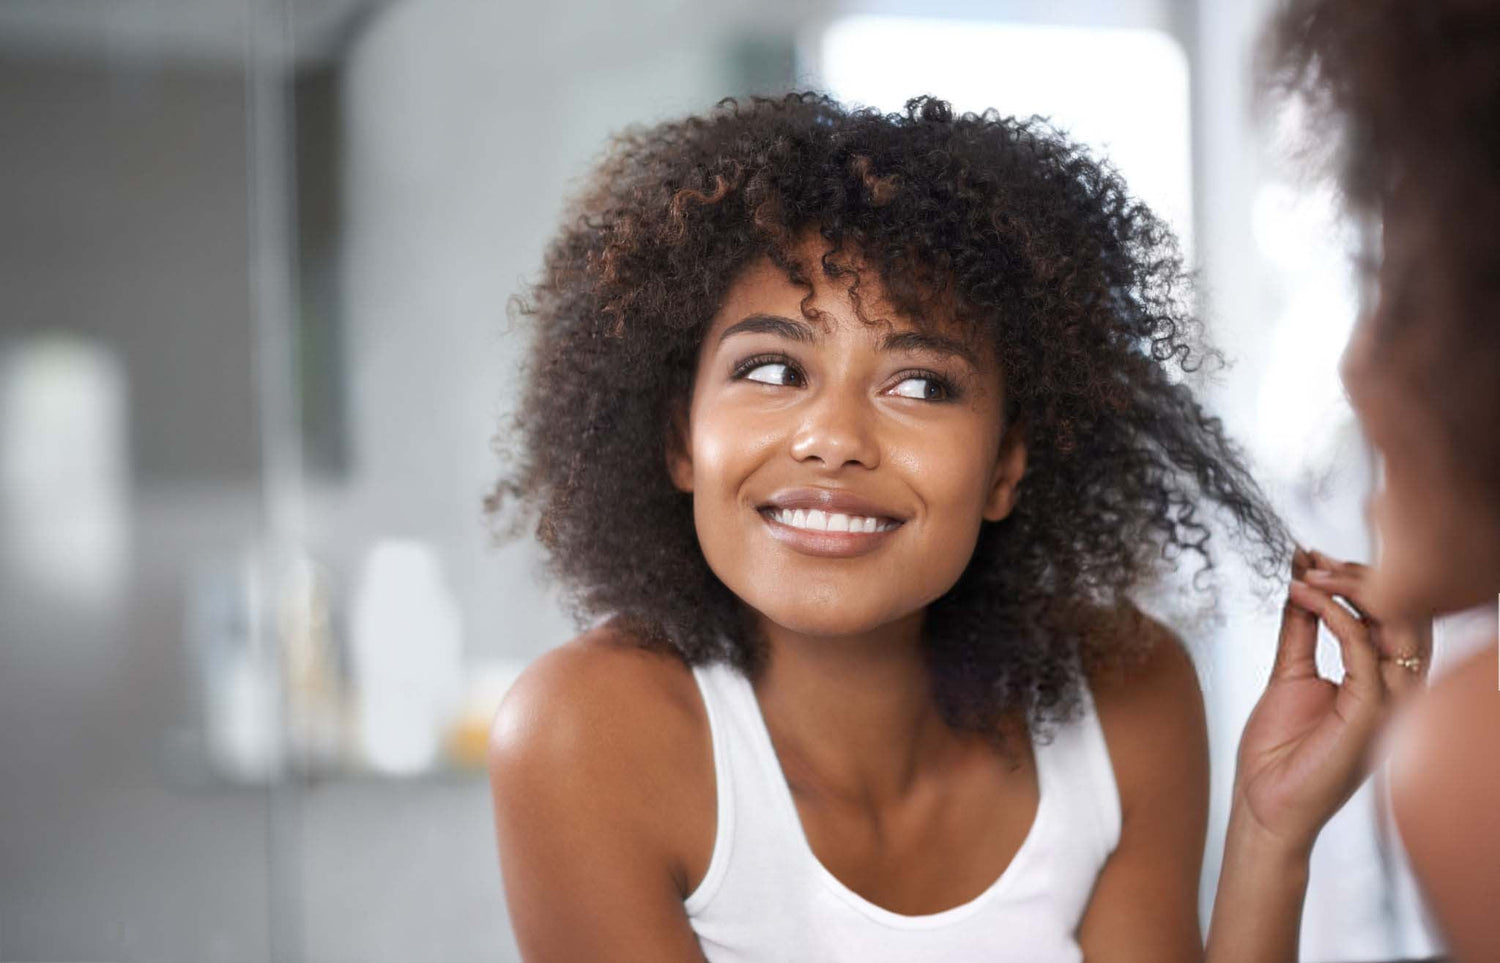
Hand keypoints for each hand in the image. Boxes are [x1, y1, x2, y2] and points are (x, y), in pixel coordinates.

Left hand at [1232, 547, 1432, 853]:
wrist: (1264, 806)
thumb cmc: (1278, 753)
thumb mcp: (1288, 674)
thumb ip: (1299, 630)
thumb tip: (1300, 581)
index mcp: (1381, 681)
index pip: (1392, 616)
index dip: (1357, 580)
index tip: (1313, 555)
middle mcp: (1395, 690)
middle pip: (1405, 614)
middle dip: (1360, 576)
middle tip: (1313, 557)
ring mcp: (1389, 701)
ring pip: (1397, 626)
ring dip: (1353, 589)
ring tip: (1310, 571)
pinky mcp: (1371, 712)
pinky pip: (1363, 650)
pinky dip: (1335, 615)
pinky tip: (1305, 596)